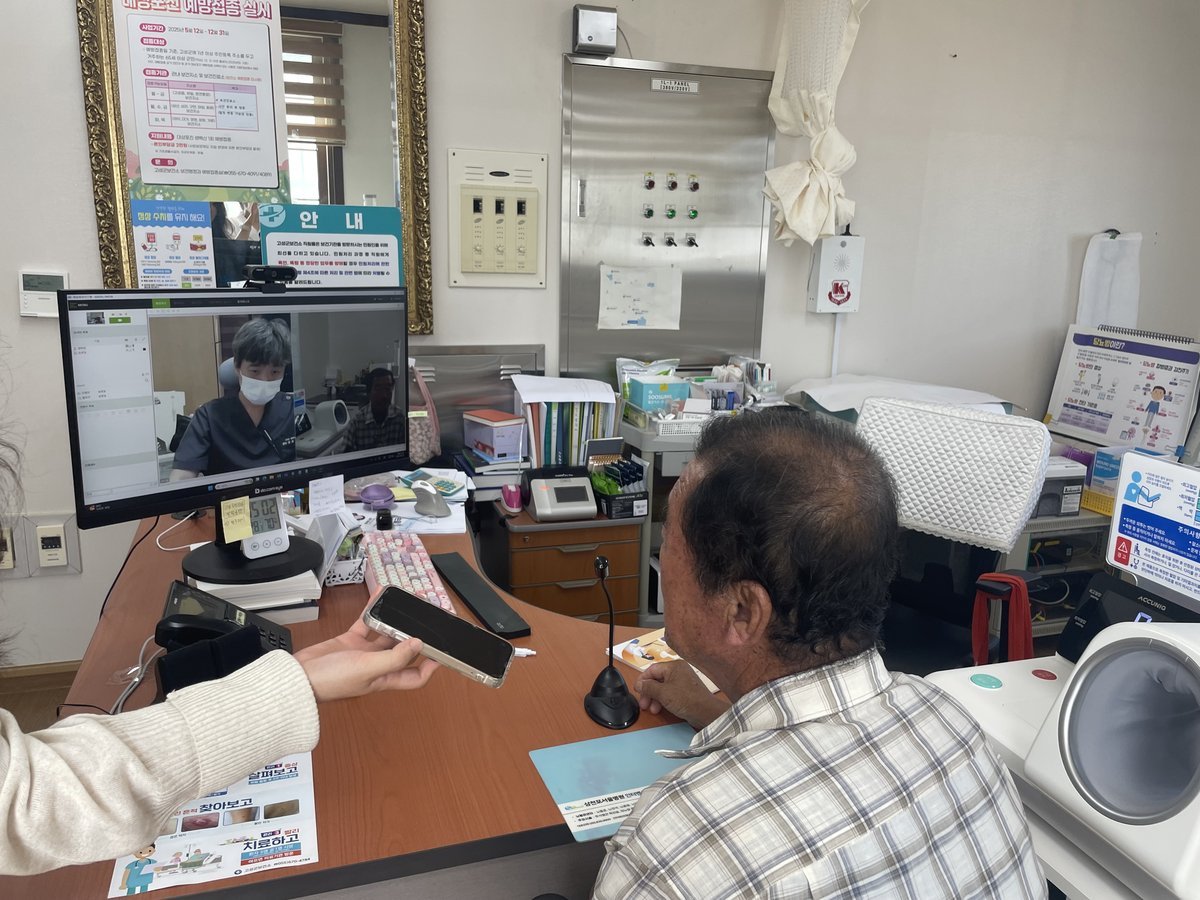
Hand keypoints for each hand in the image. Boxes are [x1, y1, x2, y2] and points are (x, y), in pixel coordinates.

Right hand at [294, 611, 437, 701]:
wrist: (298, 677)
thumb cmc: (330, 681)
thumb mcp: (367, 669)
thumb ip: (394, 657)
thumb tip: (419, 644)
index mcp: (384, 678)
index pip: (415, 677)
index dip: (431, 667)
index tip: (443, 653)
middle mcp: (376, 666)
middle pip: (403, 651)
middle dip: (415, 636)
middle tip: (427, 618)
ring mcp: (363, 653)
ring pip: (386, 634)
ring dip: (396, 620)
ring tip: (408, 603)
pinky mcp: (349, 641)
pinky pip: (366, 623)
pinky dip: (373, 610)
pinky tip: (379, 596)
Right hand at [635, 660, 729, 729]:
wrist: (705, 712)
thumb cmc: (685, 699)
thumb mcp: (663, 693)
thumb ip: (648, 687)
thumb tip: (639, 684)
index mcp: (673, 666)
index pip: (652, 669)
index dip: (642, 680)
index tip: (636, 690)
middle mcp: (678, 671)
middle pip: (657, 679)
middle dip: (648, 692)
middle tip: (643, 704)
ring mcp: (683, 681)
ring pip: (662, 687)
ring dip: (654, 698)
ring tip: (651, 709)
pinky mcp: (685, 691)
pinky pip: (670, 693)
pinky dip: (663, 700)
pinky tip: (660, 709)